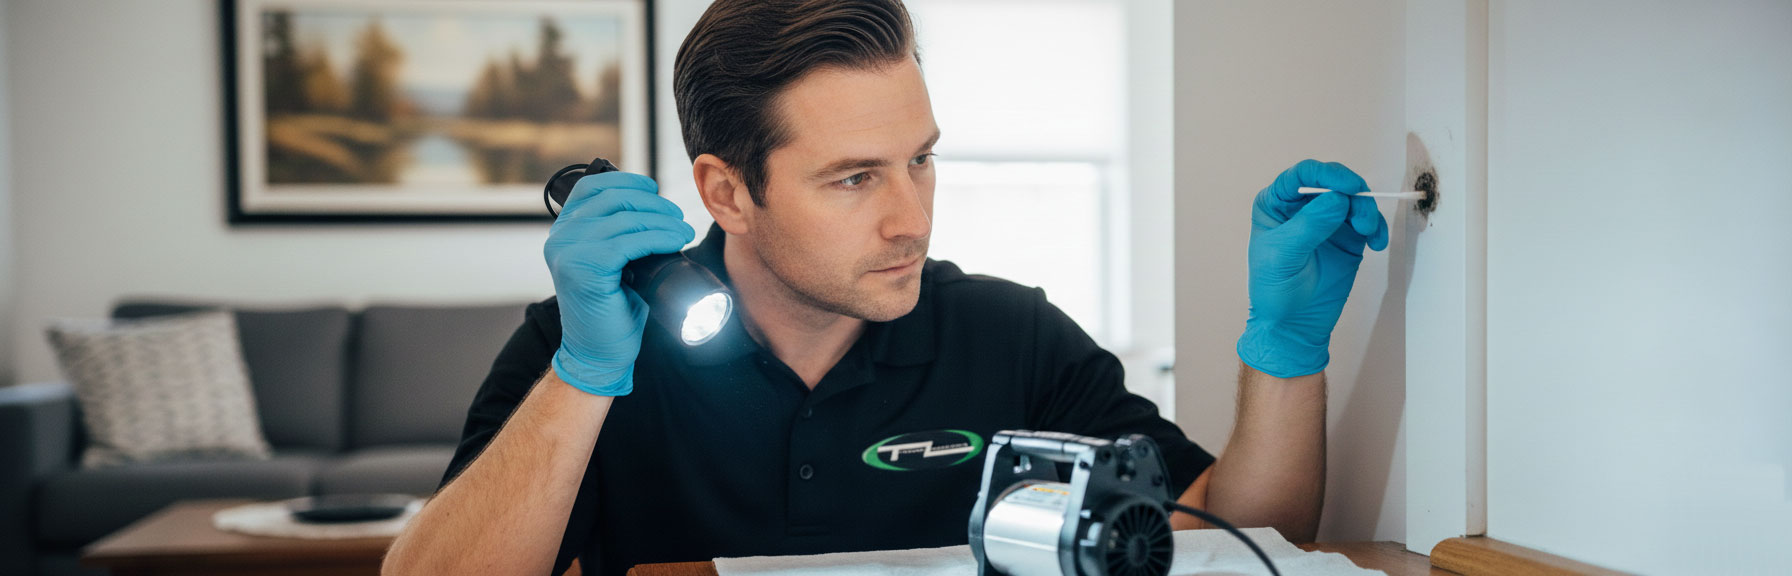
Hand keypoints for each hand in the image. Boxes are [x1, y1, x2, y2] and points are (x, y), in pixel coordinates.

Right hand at [544, 171, 695, 395]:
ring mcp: (568, 252)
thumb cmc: (611, 309)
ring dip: (663, 221)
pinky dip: (659, 238)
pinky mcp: (584, 268)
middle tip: (678, 218)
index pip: (592, 187)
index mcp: (563, 231)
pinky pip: (629, 242)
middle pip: (612, 199)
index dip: (626, 182)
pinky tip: (675, 241)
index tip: (654, 189)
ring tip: (684, 232)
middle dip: (653, 204)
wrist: (598, 353)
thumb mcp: (612, 262)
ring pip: (625, 219)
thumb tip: (654, 207)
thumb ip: (617, 233)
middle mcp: (560, 237)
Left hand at [1237, 160, 1388, 377]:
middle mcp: (1301, 206)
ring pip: (1354, 200)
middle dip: (1353, 195)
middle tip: (1361, 219)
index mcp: (1276, 203)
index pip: (1302, 175)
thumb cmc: (1275, 289)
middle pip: (1334, 183)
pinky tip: (1376, 244)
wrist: (1293, 324)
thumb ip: (1309, 225)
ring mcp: (1326, 220)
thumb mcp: (1283, 255)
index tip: (1348, 187)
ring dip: (1367, 212)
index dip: (1327, 175)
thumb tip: (1337, 198)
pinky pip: (1367, 221)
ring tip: (1368, 234)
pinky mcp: (1347, 237)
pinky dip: (1376, 228)